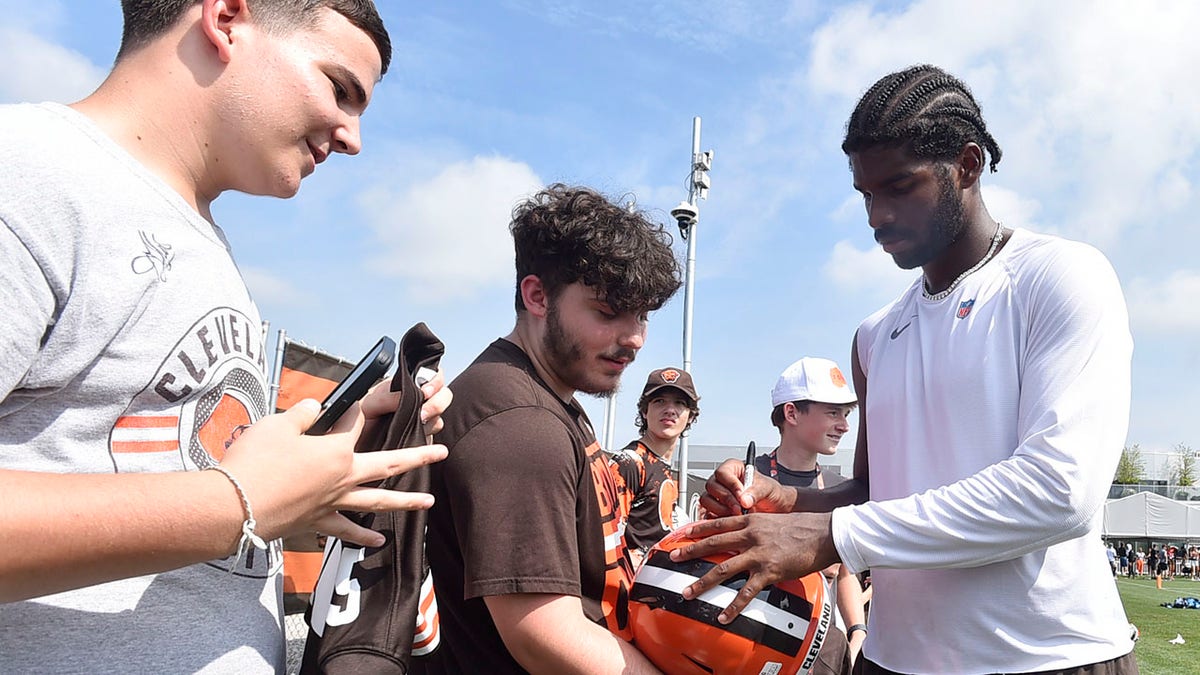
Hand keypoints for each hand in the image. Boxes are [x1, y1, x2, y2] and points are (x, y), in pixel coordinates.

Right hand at [220, 399, 446, 547]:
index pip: (357, 424)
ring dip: (405, 501)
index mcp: (336, 449)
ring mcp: (333, 503)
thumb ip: (302, 414)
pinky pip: (347, 530)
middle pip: (388, 464)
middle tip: (442, 453)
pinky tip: (378, 540)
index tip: (368, 402)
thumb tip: (316, 406)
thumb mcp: (276, 425)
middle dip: (418, 458)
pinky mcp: (318, 523)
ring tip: (428, 503)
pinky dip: (363, 536)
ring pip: (378, 501)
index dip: (361, 411)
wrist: (234, 507)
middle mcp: (342, 477)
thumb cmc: (255, 463)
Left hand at [358, 367, 452, 436]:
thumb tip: (402, 398)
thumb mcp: (367, 405)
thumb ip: (384, 398)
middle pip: (444, 394)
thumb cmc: (360, 419)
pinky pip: (435, 433)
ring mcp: (422, 418)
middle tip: (423, 413)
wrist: (357, 445)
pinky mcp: (423, 435)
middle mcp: (418, 399)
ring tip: (418, 425)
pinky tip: (416, 435)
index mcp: (406, 385)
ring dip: (432, 420)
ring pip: (441, 415)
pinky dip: (429, 433)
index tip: (425, 392)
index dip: (434, 381)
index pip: (432, 374)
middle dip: (438, 402)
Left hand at [669, 511, 838, 623]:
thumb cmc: (804, 527)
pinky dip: (733, 606)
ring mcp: (758, 553)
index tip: (683, 533)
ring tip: (687, 593)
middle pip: (713, 543)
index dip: (699, 528)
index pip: (718, 523)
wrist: (825, 533)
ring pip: (722, 568)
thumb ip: (758, 528)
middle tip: (673, 557)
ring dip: (702, 582)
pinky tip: (723, 616)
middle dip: (690, 551)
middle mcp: (750, 534)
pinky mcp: (769, 571)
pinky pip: (746, 592)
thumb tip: (749, 535)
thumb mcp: (775, 520)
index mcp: (751, 520)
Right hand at [698, 458, 796, 516]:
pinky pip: (707, 514)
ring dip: (720, 510)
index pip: (722, 472)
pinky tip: (730, 521)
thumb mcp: (768, 488)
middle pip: (711, 486)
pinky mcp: (715, 511)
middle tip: (739, 508)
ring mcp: (717, 496)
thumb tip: (744, 499)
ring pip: (706, 500)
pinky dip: (716, 519)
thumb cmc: (771, 494)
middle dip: (726, 499)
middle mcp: (722, 481)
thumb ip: (756, 492)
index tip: (741, 495)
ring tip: (737, 514)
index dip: (730, 484)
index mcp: (733, 469)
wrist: (775, 509)